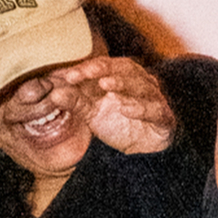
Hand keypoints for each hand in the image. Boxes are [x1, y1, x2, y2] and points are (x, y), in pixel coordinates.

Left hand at [39, 57, 177, 156]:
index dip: (87, 67)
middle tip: (86, 72)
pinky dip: (141, 108)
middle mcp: (139, 82)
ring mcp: (153, 98)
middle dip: (104, 68)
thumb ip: (75, 102)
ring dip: (123, 83)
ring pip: (141, 85)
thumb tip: (54, 93)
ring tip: (105, 85)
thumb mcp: (93, 113)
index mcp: (122, 76)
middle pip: (124, 68)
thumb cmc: (119, 123)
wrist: (145, 151)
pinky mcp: (163, 117)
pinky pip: (154, 109)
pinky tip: (126, 109)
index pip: (104, 65)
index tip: (68, 75)